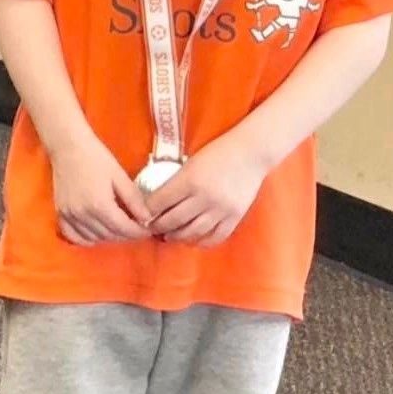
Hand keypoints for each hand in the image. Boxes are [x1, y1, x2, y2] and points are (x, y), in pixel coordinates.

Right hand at [52, 131, 152, 245]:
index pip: (123, 229)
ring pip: (94, 238)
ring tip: (119, 226)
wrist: (68, 146)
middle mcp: (83, 214)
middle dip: (126, 234)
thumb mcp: (119, 175)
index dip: (139, 232)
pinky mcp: (60, 213)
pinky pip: (74, 236)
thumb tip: (148, 219)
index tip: (148, 229)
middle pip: (110, 236)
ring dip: (109, 236)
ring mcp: (69, 216)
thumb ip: (134, 199)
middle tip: (137, 227)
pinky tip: (97, 231)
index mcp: (100, 205)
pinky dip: (87, 238)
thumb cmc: (96, 156)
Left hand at [143, 132, 266, 246]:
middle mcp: (204, 197)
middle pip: (173, 220)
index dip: (147, 211)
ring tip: (169, 236)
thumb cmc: (218, 152)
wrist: (251, 152)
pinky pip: (215, 237)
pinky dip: (202, 241)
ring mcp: (220, 209)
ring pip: (192, 232)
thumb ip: (177, 181)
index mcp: (190, 180)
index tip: (141, 214)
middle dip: (158, 226)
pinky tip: (193, 239)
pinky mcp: (235, 217)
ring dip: (177, 236)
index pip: (160, 202)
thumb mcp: (192, 162)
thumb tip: (159, 201)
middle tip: (151, 228)